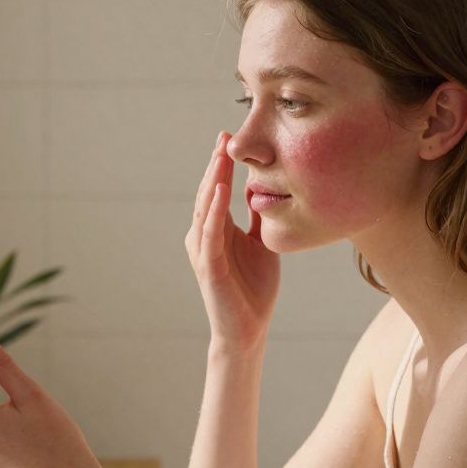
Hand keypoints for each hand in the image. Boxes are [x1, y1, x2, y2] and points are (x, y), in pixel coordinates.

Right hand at [184, 131, 279, 347]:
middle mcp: (204, 236)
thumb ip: (258, 219)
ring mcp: (204, 250)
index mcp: (217, 230)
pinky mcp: (208, 266)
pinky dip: (216, 210)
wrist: (248, 330)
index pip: (217, 190)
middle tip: (223, 137)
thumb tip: (260, 188)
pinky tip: (223, 189)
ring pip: (206, 208)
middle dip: (215, 164)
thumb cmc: (254, 289)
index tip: (229, 137)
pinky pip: (211, 233)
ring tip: (222, 155)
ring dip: (213, 180)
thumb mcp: (262, 244)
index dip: (221, 164)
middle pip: (208, 192)